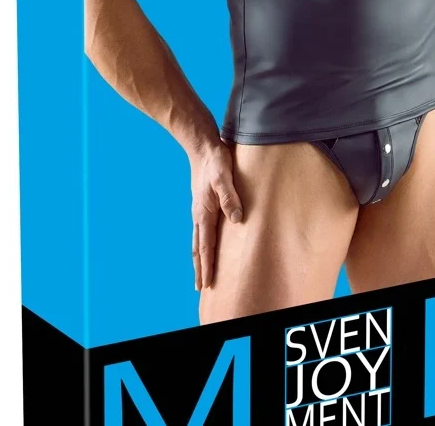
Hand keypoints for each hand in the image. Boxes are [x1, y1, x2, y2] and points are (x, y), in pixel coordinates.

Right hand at [191, 141, 242, 290]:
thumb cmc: (216, 160)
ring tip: (201, 274)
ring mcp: (199, 210)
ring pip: (198, 241)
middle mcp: (199, 214)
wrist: (202, 145)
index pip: (206, 246)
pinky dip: (201, 245)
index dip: (207, 266)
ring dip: (199, 259)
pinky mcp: (203, 204)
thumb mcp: (224, 176)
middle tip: (201, 288)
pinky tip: (205, 246)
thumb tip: (236, 220)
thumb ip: (230, 196)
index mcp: (204, 212)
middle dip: (200, 269)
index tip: (207, 285)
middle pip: (198, 248)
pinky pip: (200, 231)